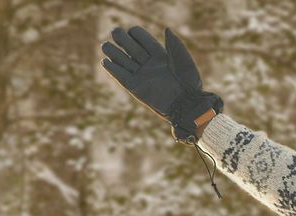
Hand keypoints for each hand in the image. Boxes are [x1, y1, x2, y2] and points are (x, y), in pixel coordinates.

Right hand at [101, 26, 222, 142]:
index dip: (135, 33)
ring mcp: (141, 75)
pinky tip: (106, 61)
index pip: (142, 38)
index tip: (133, 32)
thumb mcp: (184, 62)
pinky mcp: (135, 87)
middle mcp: (148, 63)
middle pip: (129, 46)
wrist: (186, 105)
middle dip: (121, 37)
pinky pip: (120, 76)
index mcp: (159, 55)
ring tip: (106, 45)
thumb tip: (166, 29)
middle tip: (116, 33)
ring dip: (112, 51)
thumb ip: (175, 45)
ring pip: (122, 59)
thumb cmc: (189, 83)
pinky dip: (112, 68)